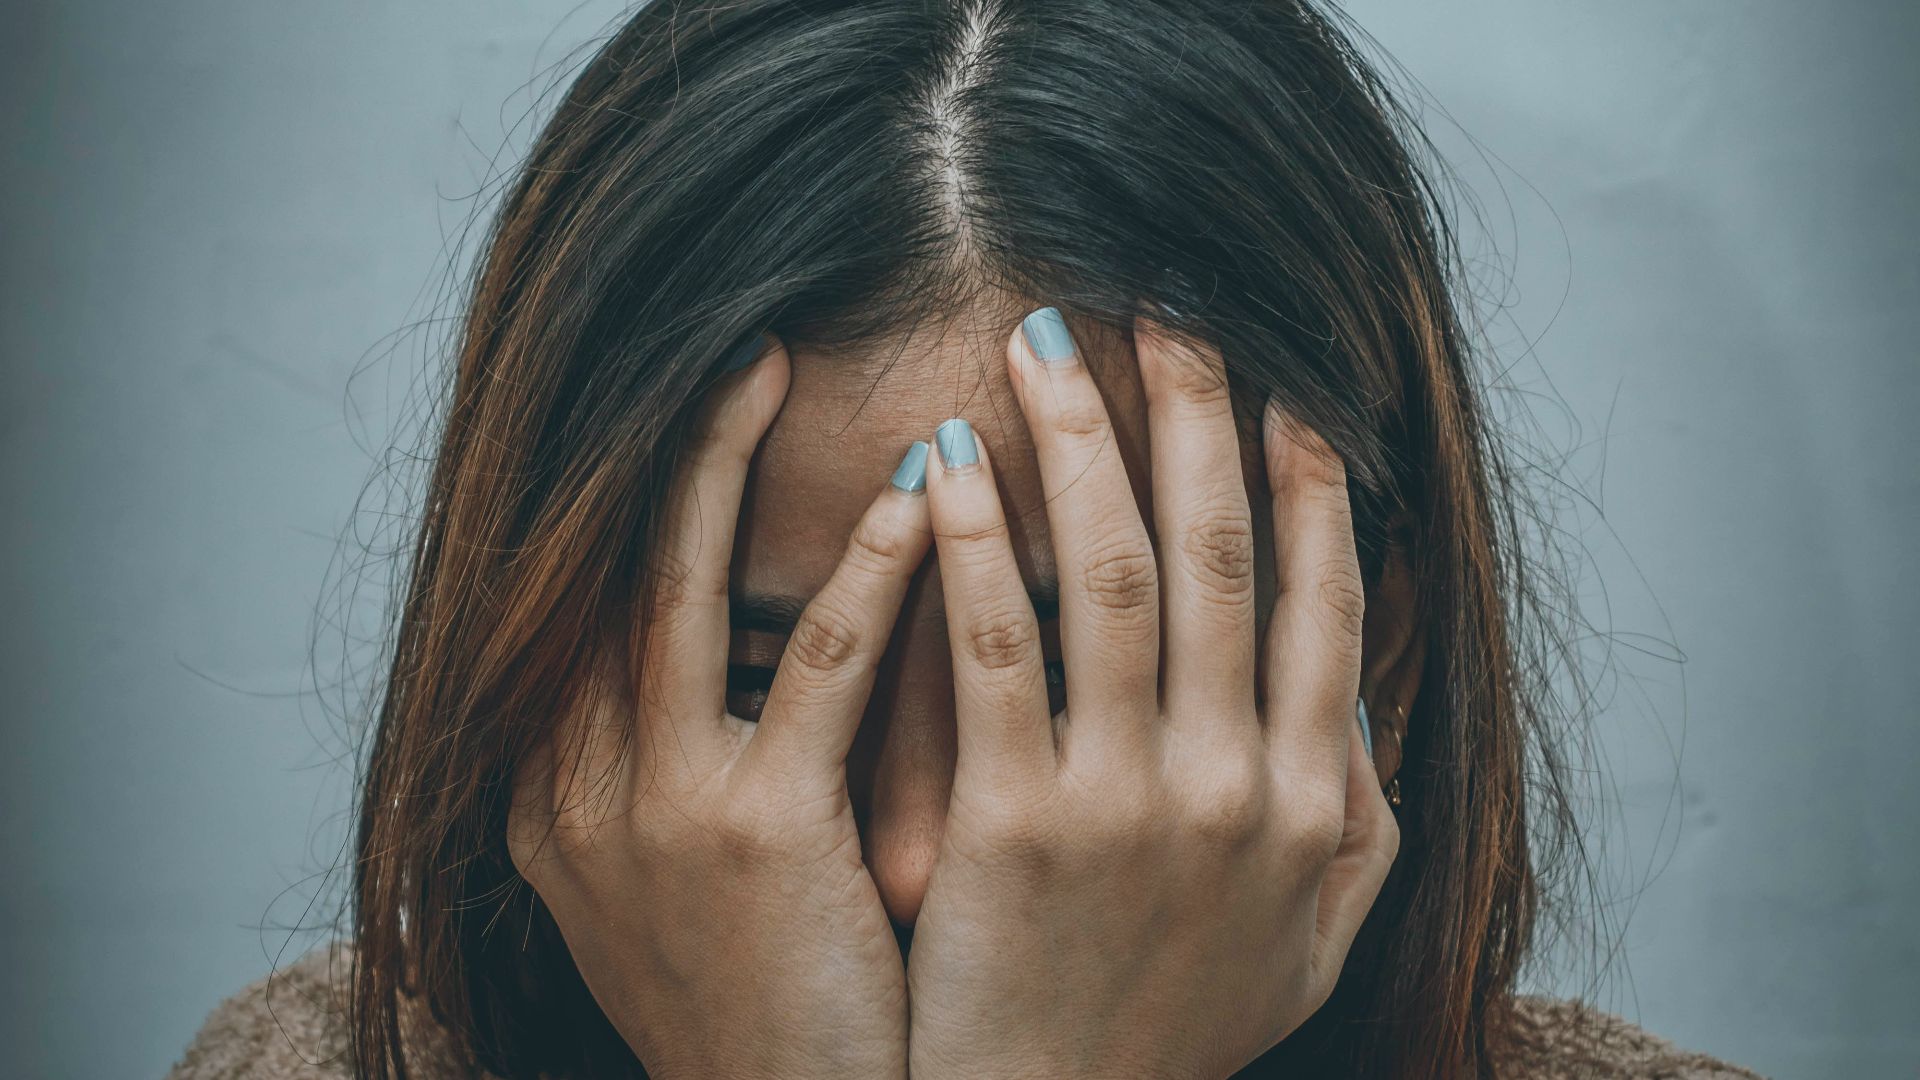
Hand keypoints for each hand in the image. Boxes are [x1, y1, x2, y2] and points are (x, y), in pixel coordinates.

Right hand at [506, 339, 926, 1079]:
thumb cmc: (760, 1007)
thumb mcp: (677, 885)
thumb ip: (680, 768)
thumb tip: (741, 653)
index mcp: (555, 794)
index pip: (582, 602)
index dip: (630, 493)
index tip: (692, 404)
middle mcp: (575, 786)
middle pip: (606, 569)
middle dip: (661, 447)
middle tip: (727, 341)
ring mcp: (654, 809)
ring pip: (679, 587)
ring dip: (725, 463)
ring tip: (775, 363)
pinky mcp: (752, 835)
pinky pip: (816, 667)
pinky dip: (866, 570)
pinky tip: (920, 494)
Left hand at [905, 309, 1399, 1078]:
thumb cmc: (1175, 1028)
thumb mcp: (1310, 933)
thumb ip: (1355, 808)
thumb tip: (1357, 678)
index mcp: (1316, 801)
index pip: (1323, 598)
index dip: (1305, 477)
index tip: (1281, 380)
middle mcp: (1241, 786)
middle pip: (1220, 554)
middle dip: (1195, 413)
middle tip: (1165, 303)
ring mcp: (1130, 802)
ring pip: (1115, 575)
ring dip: (1083, 443)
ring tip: (1043, 342)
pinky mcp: (1015, 826)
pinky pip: (997, 651)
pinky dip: (975, 546)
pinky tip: (947, 463)